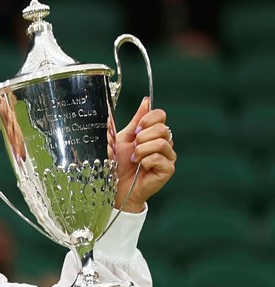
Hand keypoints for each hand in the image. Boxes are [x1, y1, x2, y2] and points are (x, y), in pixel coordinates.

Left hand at [113, 98, 174, 212]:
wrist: (118, 185)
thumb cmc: (120, 163)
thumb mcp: (124, 138)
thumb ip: (136, 120)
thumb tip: (146, 101)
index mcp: (155, 133)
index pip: (160, 115)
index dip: (147, 120)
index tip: (136, 130)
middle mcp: (165, 142)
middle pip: (161, 128)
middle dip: (142, 138)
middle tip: (134, 148)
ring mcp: (169, 156)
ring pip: (160, 143)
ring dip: (142, 151)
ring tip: (135, 159)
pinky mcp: (168, 169)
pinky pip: (158, 158)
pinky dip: (146, 161)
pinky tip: (142, 167)